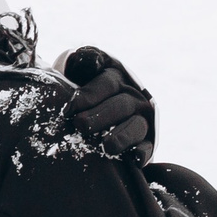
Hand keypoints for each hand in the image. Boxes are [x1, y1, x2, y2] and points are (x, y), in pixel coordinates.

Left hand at [60, 46, 154, 161]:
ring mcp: (141, 120)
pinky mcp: (147, 143)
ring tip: (106, 146)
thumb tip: (89, 57)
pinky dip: (142, 153)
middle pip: (120, 105)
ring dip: (122, 136)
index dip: (88, 96)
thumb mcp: (80, 72)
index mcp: (116, 79)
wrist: (94, 113)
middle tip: (81, 125)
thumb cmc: (81, 92)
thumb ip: (84, 61)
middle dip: (100, 116)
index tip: (68, 110)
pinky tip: (133, 159)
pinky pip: (148, 147)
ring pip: (136, 126)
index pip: (106, 84)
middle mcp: (132, 98)